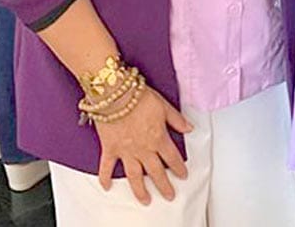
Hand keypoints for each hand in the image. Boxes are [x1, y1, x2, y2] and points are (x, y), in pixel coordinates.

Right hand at [95, 86, 192, 204]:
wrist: (115, 94)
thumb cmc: (139, 96)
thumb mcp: (164, 105)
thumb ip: (177, 119)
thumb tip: (189, 128)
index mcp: (158, 138)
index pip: (172, 158)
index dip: (179, 167)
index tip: (183, 175)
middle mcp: (143, 148)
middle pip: (156, 172)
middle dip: (164, 185)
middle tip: (169, 195)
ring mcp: (126, 151)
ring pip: (135, 176)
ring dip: (141, 190)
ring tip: (146, 200)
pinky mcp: (110, 148)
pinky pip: (107, 167)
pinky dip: (105, 178)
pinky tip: (107, 187)